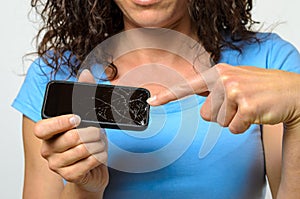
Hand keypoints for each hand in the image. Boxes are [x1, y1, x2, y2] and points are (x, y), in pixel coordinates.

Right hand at [34, 69, 108, 193]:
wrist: (91, 167)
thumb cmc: (86, 140)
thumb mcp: (85, 118)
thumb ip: (83, 95)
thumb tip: (85, 73)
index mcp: (48, 133)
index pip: (42, 128)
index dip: (60, 122)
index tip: (77, 118)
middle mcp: (48, 149)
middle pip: (71, 137)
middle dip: (93, 133)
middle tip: (98, 132)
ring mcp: (57, 164)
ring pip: (84, 149)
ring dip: (99, 144)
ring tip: (99, 143)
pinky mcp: (70, 175)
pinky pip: (90, 162)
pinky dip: (101, 155)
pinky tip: (99, 154)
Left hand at [147, 63, 299, 132]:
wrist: (291, 91)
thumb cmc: (259, 86)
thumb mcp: (234, 79)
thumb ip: (213, 87)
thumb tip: (195, 97)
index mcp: (218, 73)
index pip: (187, 86)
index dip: (168, 96)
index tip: (151, 102)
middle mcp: (224, 80)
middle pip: (205, 115)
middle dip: (221, 115)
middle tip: (239, 105)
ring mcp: (235, 92)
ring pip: (219, 123)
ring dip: (233, 120)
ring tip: (248, 107)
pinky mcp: (247, 106)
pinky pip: (233, 129)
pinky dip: (243, 127)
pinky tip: (255, 114)